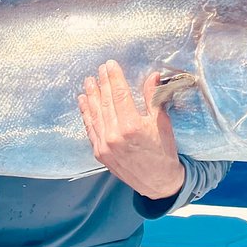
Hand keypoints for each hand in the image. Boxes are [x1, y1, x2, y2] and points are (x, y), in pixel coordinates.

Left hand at [78, 61, 185, 199]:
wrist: (158, 182)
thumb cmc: (163, 151)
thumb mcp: (162, 123)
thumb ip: (154, 98)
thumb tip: (152, 76)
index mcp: (132, 126)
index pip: (119, 94)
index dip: (114, 77)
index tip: (110, 65)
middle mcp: (115, 135)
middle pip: (105, 102)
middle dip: (102, 83)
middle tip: (99, 69)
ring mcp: (104, 145)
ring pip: (95, 114)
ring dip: (90, 96)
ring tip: (88, 81)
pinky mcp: (99, 153)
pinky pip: (90, 128)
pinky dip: (86, 114)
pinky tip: (83, 101)